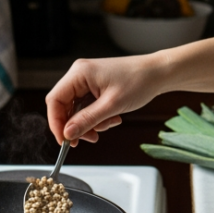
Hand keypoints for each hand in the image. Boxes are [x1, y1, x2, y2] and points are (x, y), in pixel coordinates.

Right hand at [45, 55, 164, 144]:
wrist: (158, 74)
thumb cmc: (139, 81)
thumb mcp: (111, 105)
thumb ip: (87, 120)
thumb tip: (67, 133)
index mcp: (79, 73)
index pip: (55, 100)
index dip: (56, 123)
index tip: (64, 140)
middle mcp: (80, 74)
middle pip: (64, 106)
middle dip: (76, 125)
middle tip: (89, 138)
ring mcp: (88, 80)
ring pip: (77, 109)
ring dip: (90, 123)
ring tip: (109, 124)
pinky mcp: (95, 86)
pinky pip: (88, 107)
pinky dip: (97, 117)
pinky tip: (112, 118)